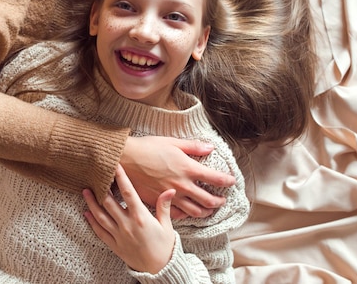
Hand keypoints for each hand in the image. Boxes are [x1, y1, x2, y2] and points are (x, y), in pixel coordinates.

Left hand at [83, 165, 175, 273]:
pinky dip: (92, 222)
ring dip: (92, 203)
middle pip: (109, 203)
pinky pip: (100, 232)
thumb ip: (164, 206)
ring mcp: (119, 235)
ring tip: (85, 191)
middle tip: (95, 176)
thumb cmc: (165, 246)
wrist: (159, 270)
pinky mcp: (114, 245)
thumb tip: (169, 190)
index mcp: (141, 218)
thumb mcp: (167, 225)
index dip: (121, 178)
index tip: (115, 166)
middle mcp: (127, 225)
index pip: (128, 193)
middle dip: (101, 188)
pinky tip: (86, 213)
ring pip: (101, 216)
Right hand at [121, 136, 235, 218]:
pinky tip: (188, 212)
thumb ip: (194, 146)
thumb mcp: (173, 142)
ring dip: (206, 211)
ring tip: (209, 209)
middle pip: (208, 200)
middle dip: (219, 201)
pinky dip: (186, 215)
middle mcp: (183, 185)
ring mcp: (172, 195)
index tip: (231, 181)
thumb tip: (210, 148)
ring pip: (195, 211)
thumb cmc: (148, 148)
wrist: (125, 159)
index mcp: (188, 168)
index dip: (227, 181)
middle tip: (222, 200)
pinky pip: (177, 214)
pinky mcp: (160, 202)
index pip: (215, 178)